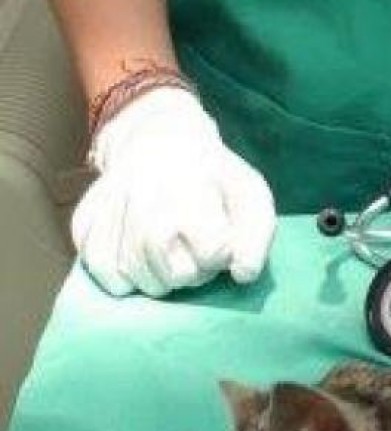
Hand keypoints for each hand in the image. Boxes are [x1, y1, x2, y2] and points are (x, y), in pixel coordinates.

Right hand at [73, 88, 274, 296]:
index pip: (212, 252)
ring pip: (132, 275)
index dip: (221, 255)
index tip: (221, 239)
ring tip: (170, 258)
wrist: (160, 141)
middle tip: (195, 255)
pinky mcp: (85, 219)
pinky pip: (97, 266)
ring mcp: (109, 207)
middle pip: (171, 273)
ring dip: (157, 280)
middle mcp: (144, 196)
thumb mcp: (251, 196)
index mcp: (190, 187)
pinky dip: (118, 277)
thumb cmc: (214, 179)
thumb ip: (256, 237)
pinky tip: (137, 263)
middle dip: (190, 275)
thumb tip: (242, 275)